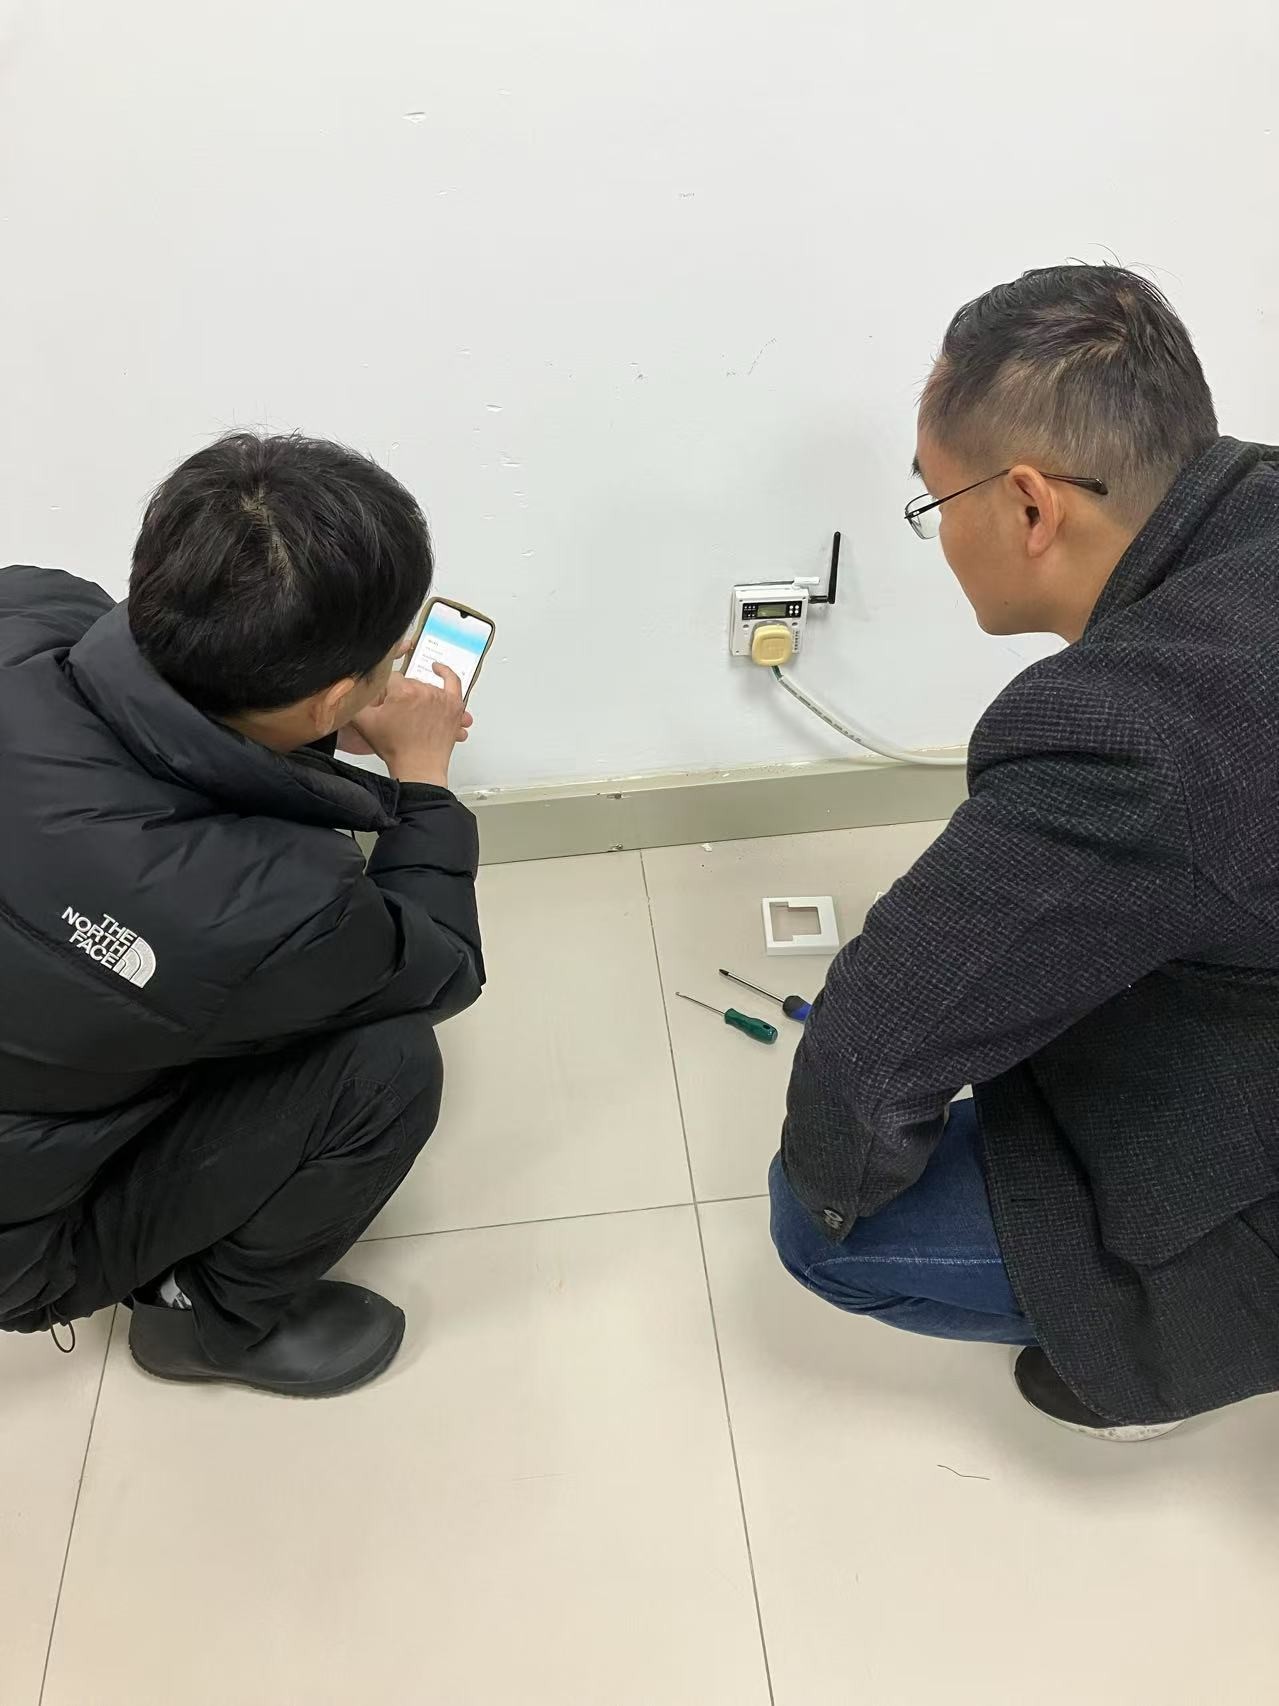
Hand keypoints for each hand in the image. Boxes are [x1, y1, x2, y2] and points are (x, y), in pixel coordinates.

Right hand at [349, 666, 472, 786]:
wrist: (418, 768)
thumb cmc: (396, 749)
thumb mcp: (364, 723)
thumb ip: (353, 701)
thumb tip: (349, 688)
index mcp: (402, 691)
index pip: (390, 678)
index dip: (386, 692)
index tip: (386, 704)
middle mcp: (424, 690)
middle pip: (409, 683)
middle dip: (402, 696)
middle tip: (399, 716)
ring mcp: (442, 698)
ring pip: (425, 685)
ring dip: (418, 696)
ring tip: (414, 715)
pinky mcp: (454, 706)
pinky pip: (453, 682)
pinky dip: (446, 673)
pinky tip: (438, 669)